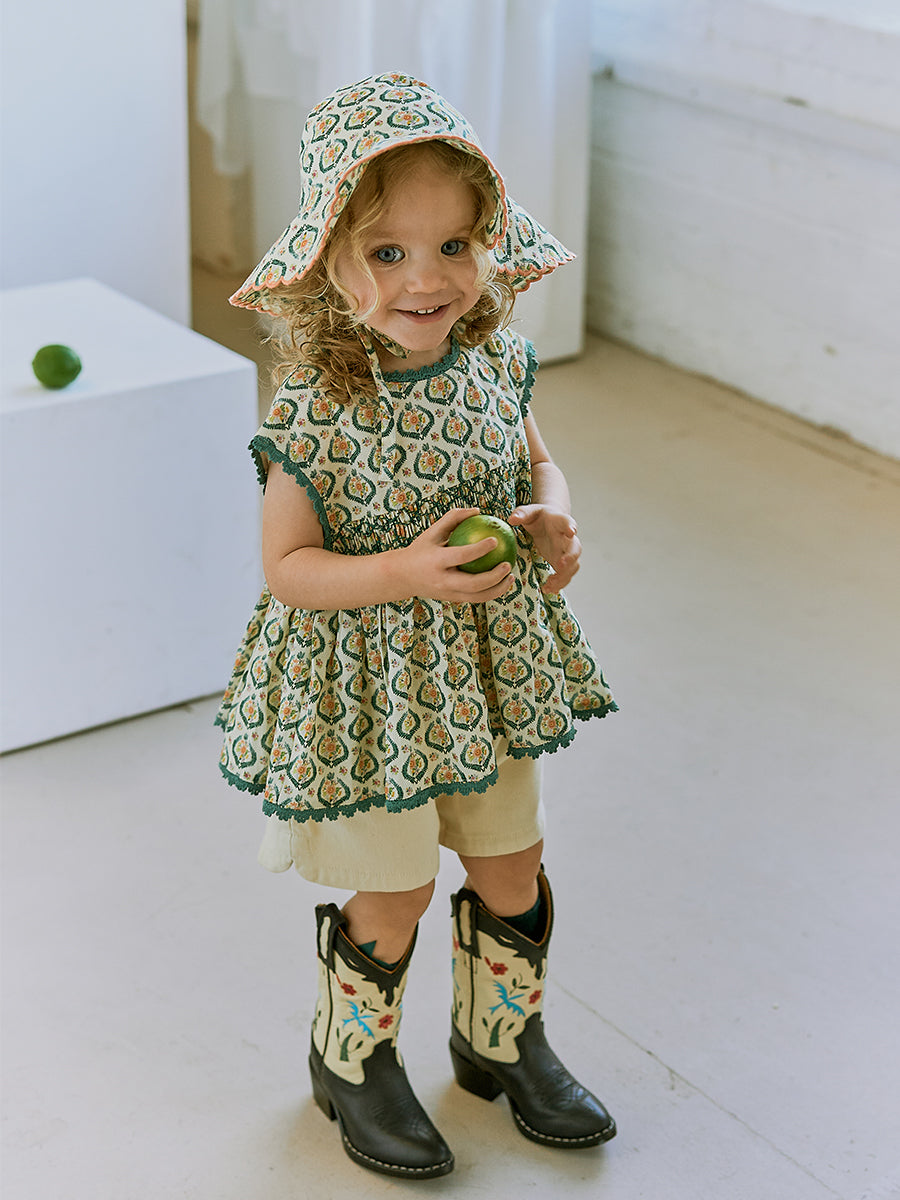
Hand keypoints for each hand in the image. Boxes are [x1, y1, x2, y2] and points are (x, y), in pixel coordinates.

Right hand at [399, 508, 513, 602]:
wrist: (401, 577)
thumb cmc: (420, 549)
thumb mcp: (432, 531)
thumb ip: (453, 518)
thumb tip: (478, 510)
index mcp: (436, 562)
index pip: (461, 556)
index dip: (479, 549)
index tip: (495, 540)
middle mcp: (442, 581)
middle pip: (474, 584)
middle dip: (494, 576)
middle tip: (508, 564)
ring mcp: (448, 594)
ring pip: (478, 597)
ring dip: (498, 589)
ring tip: (511, 576)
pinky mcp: (452, 600)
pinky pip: (476, 599)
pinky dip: (491, 592)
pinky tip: (502, 582)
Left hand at [508, 504, 580, 592]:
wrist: (548, 523)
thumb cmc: (537, 517)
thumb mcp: (529, 512)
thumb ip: (521, 514)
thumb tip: (511, 519)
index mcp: (559, 522)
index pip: (567, 522)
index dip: (570, 527)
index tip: (571, 531)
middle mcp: (567, 538)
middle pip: (576, 548)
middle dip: (570, 558)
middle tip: (560, 566)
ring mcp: (566, 552)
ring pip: (573, 565)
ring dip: (564, 576)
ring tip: (550, 584)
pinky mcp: (563, 563)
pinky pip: (566, 575)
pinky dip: (559, 583)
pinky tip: (549, 589)